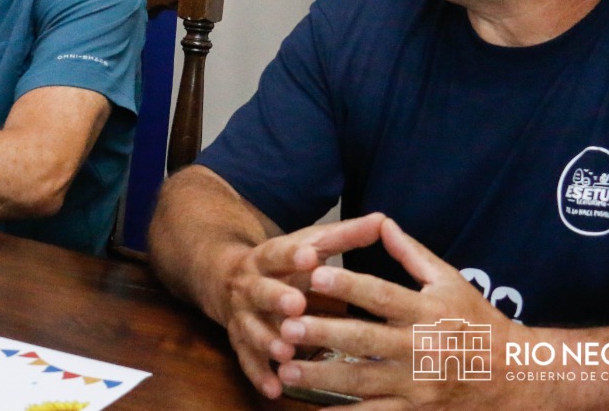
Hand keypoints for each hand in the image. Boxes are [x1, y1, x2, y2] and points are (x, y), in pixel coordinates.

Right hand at [214, 212, 385, 398]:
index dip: (292, 255)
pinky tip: (275, 389)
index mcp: (267, 257)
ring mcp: (242, 314)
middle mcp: (249, 284)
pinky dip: (260, 375)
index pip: (278, 253)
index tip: (309, 257)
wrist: (225, 279)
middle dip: (276, 298)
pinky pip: (247, 360)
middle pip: (259, 290)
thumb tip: (383, 219)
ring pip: (250, 328)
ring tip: (286, 353)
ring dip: (267, 341)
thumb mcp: (307, 244)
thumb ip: (342, 236)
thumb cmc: (283, 264)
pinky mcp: (240, 340)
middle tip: (296, 305)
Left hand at [276, 217, 524, 408]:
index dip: (349, 285)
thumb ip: (412, 255)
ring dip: (322, 375)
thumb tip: (382, 222)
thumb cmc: (478, 322)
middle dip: (325, 333)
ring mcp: (418, 385)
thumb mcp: (451, 282)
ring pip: (364, 382)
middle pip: (366, 341)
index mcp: (428, 312)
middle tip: (287, 325)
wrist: (517, 376)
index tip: (315, 274)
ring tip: (286, 368)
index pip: (382, 295)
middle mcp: (422, 349)